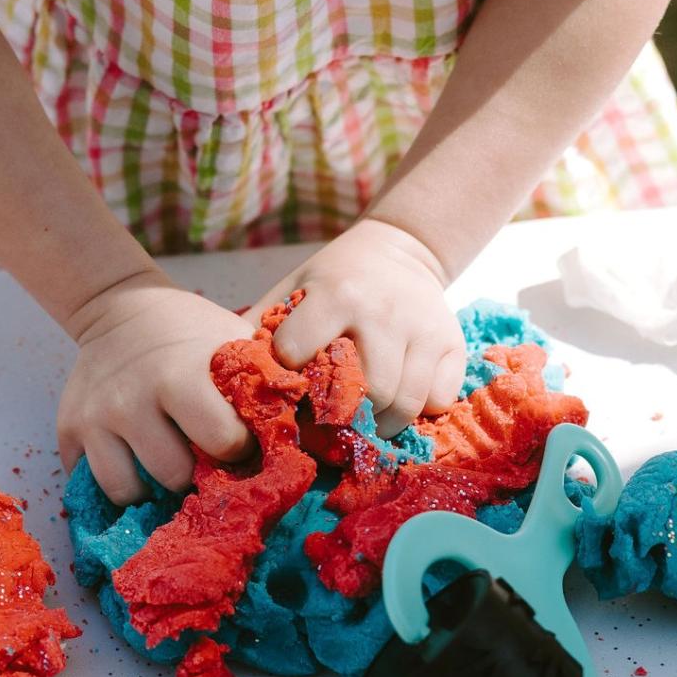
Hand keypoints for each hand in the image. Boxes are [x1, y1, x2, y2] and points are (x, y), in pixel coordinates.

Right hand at [58, 271, 254, 504]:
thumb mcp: (236, 343)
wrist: (123, 309)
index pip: (222, 443)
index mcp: (179, 377)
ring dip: (154, 485)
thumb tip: (310, 431)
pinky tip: (137, 462)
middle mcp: (131, 402)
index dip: (239, 449)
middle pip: (175, 475)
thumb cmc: (196, 335)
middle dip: (197, 474)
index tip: (240, 441)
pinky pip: (95, 484)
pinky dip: (121, 481)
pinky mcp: (68, 432)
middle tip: (204, 457)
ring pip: (130, 490)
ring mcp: (95, 419)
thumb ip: (266, 384)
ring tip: (169, 462)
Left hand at [245, 219, 465, 435]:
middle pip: (365, 392)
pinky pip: (438, 400)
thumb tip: (223, 376)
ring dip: (380, 425)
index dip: (290, 378)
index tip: (293, 385)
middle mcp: (384, 312)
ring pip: (404, 404)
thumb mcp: (296, 285)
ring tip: (366, 423)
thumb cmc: (337, 277)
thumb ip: (263, 325)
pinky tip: (400, 403)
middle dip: (344, 416)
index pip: (301, 354)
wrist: (401, 250)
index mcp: (337, 294)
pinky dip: (418, 412)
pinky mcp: (453, 344)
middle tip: (333, 421)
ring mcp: (425, 329)